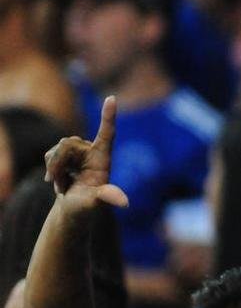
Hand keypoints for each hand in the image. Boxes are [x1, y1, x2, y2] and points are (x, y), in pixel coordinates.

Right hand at [43, 97, 129, 213]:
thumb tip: (124, 202)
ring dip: (54, 169)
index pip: (107, 133)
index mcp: (104, 158)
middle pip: (67, 144)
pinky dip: (50, 169)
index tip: (111, 98)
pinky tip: (57, 180)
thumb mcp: (96, 203)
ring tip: (62, 185)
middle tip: (58, 185)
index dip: (108, 116)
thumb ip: (107, 198)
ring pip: (57, 149)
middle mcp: (92, 151)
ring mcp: (78, 152)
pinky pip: (50, 155)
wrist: (74, 209)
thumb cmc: (87, 207)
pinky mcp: (66, 155)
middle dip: (57, 163)